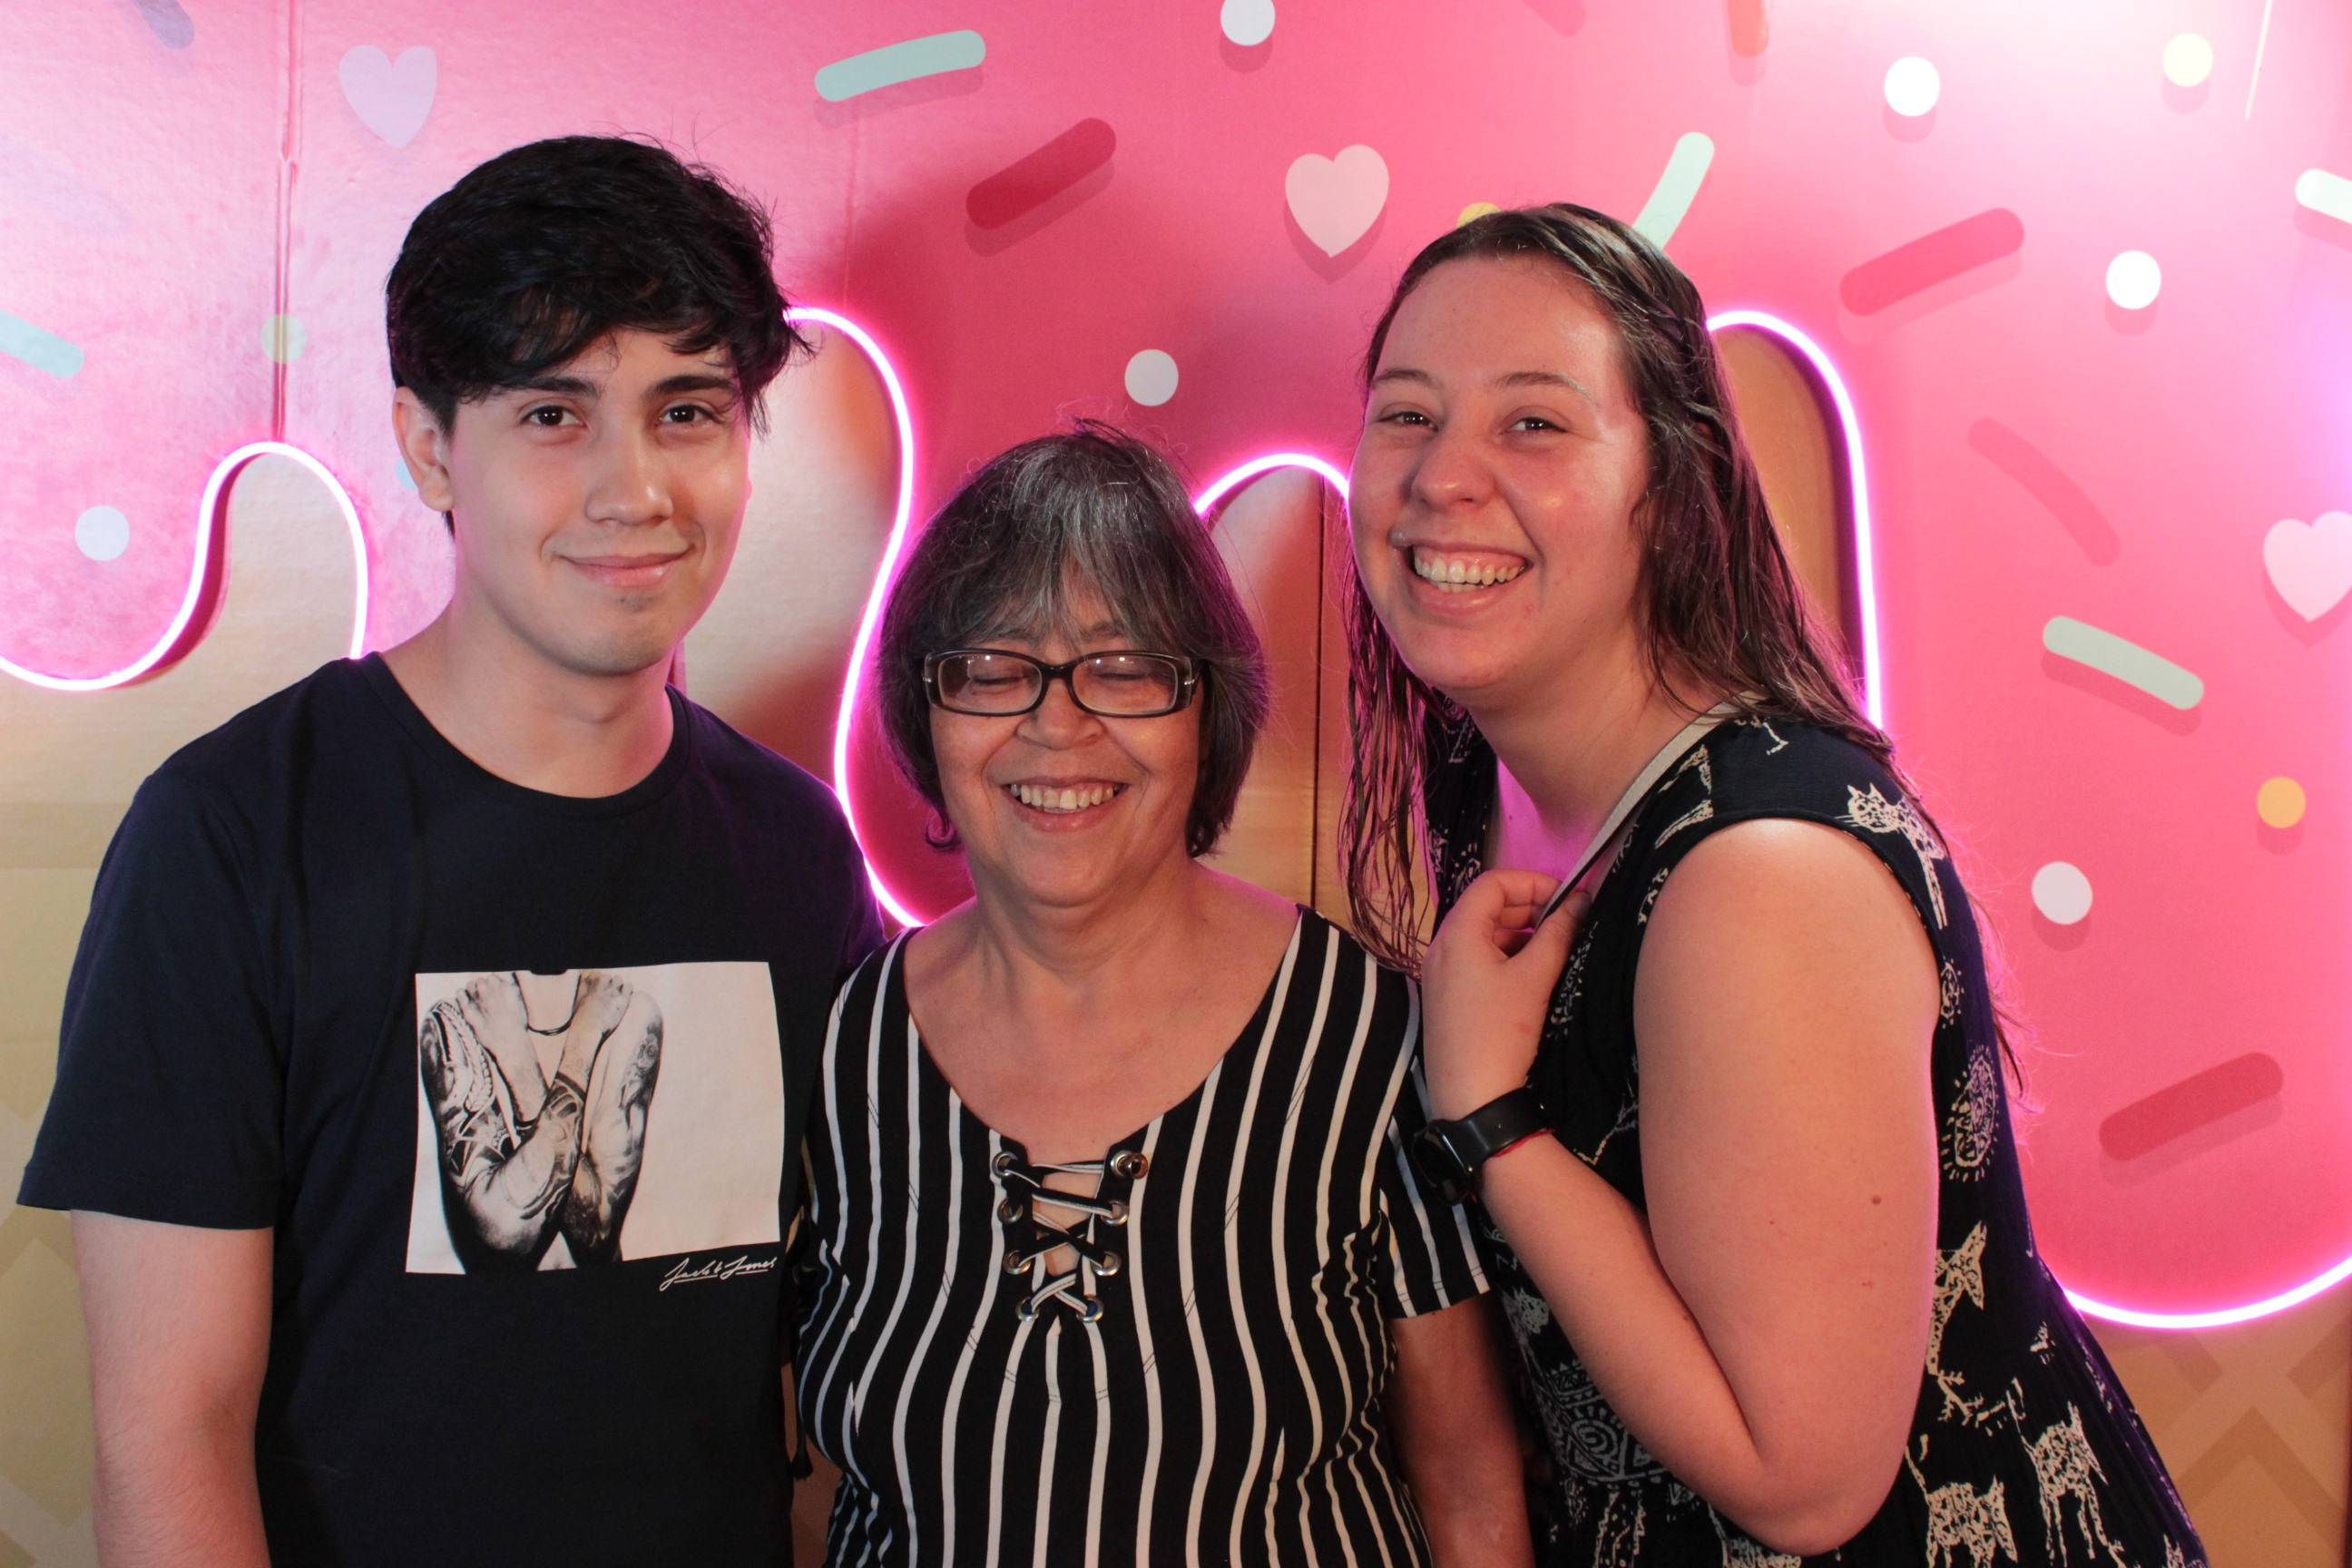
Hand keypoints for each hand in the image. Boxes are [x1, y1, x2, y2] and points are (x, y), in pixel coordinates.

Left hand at [1420, 869, 1587, 1118]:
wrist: (1471, 1099)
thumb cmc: (1501, 1031)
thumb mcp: (1534, 978)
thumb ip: (1558, 933)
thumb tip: (1582, 901)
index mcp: (1456, 933)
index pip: (1492, 883)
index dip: (1532, 881)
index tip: (1568, 897)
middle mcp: (1440, 947)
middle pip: (1485, 907)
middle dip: (1528, 906)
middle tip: (1567, 921)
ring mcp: (1439, 974)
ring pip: (1482, 935)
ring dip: (1519, 932)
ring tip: (1555, 945)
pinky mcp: (1446, 998)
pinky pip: (1475, 960)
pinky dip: (1504, 955)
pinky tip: (1532, 973)